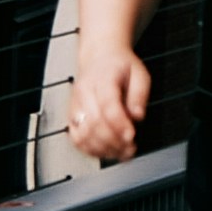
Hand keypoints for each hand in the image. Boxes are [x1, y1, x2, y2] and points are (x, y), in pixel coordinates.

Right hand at [68, 44, 151, 169]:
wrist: (100, 57)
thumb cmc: (120, 66)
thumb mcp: (139, 73)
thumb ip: (140, 94)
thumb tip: (137, 116)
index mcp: (102, 79)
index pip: (108, 104)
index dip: (119, 124)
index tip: (132, 136)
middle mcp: (84, 93)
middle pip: (94, 123)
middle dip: (113, 141)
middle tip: (131, 148)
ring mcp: (75, 105)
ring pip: (82, 134)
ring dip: (102, 149)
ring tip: (121, 153)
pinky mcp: (71, 116)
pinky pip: (76, 138)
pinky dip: (90, 150)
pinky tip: (106, 151)